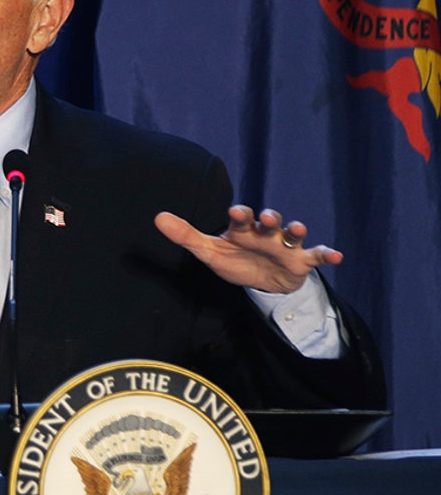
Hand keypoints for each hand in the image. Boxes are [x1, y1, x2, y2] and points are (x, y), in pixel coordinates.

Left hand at [154, 206, 342, 293]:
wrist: (262, 281)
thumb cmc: (235, 260)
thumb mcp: (209, 251)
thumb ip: (185, 235)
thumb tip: (157, 217)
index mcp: (243, 230)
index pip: (242, 219)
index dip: (240, 215)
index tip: (237, 212)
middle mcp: (266, 233)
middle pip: (270, 222)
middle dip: (271, 218)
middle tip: (269, 218)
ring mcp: (285, 246)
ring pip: (293, 234)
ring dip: (296, 230)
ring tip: (298, 229)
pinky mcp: (302, 261)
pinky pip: (317, 255)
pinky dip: (327, 254)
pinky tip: (337, 256)